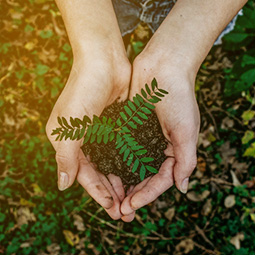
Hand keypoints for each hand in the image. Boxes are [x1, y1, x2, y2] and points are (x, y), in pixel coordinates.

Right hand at [46, 50, 131, 219]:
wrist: (103, 62)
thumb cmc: (82, 90)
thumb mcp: (68, 126)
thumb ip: (65, 156)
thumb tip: (62, 185)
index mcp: (68, 142)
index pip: (83, 175)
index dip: (97, 192)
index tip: (112, 207)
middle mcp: (84, 140)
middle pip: (98, 173)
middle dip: (111, 192)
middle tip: (126, 211)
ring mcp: (101, 133)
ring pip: (111, 164)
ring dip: (121, 181)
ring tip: (133, 198)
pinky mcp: (116, 126)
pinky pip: (122, 150)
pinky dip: (128, 164)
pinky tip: (137, 175)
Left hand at [120, 47, 199, 218]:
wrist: (163, 67)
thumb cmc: (179, 97)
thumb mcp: (187, 131)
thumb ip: (186, 160)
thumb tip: (182, 188)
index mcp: (173, 150)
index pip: (161, 180)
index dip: (147, 195)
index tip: (132, 205)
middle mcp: (157, 147)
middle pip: (144, 177)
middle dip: (133, 194)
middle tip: (119, 209)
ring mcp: (142, 138)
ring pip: (131, 166)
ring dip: (122, 182)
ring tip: (110, 197)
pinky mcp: (129, 127)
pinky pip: (121, 148)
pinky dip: (114, 161)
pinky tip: (104, 172)